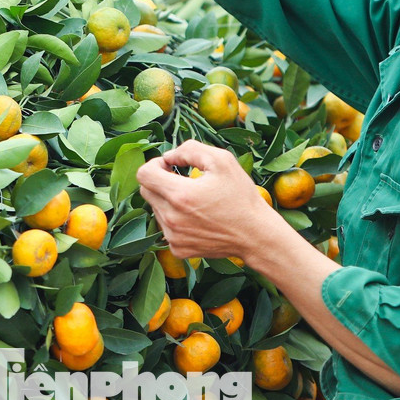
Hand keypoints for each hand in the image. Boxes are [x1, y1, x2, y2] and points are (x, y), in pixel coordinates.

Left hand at [136, 140, 277, 259]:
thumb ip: (190, 150)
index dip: (155, 164)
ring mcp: (173, 236)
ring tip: (194, 200)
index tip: (171, 166)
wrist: (255, 235)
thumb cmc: (240, 196)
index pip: (143, 174)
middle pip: (146, 191)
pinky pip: (166, 228)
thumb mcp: (221, 160)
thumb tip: (168, 156)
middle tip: (182, 179)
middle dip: (159, 180)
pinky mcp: (178, 249)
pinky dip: (175, 219)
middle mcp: (171, 218)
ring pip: (155, 209)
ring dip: (168, 200)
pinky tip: (196, 217)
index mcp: (179, 195)